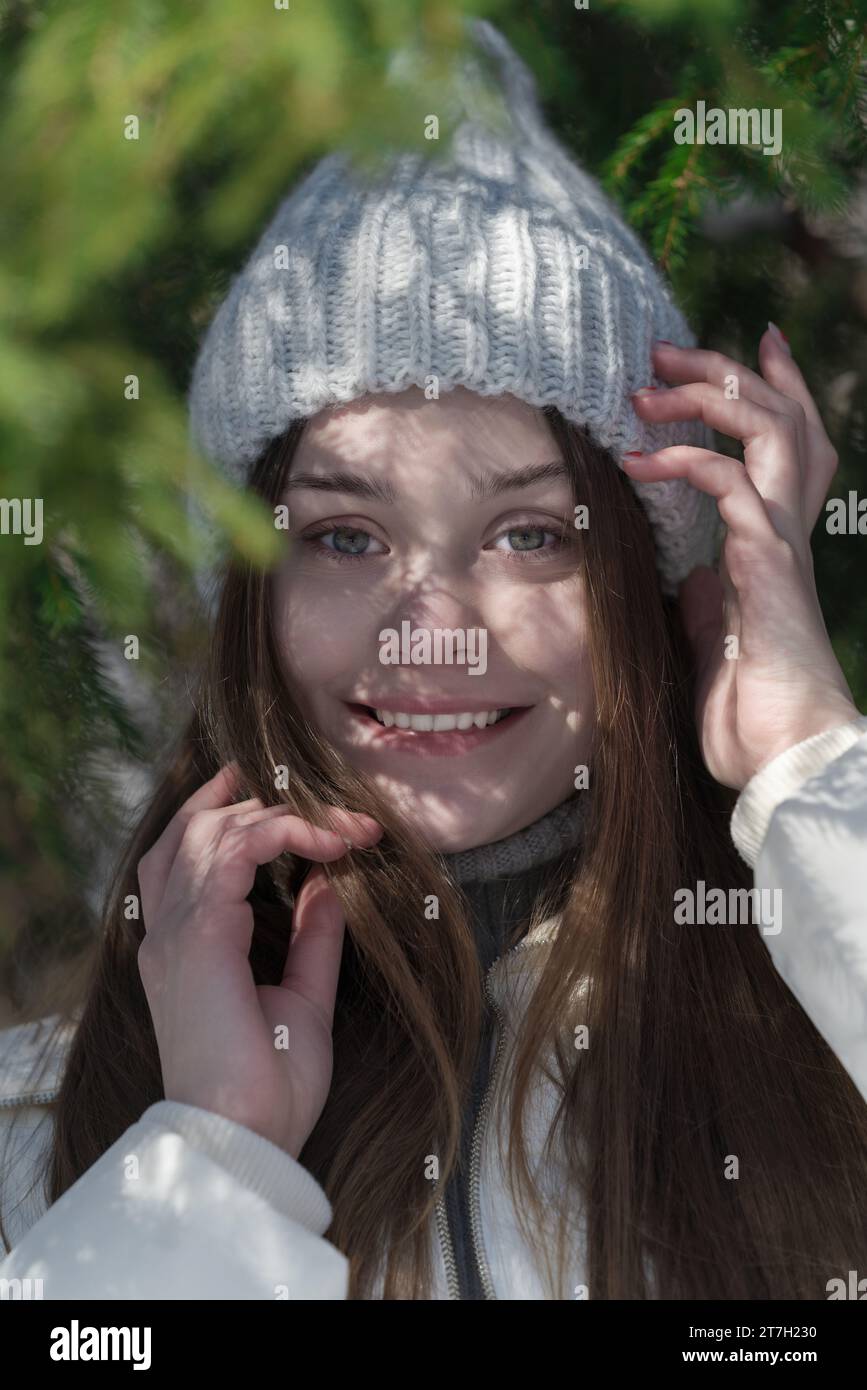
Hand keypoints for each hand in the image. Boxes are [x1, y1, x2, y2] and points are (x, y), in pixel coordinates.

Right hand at [136, 764, 382, 1156]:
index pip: (184, 855)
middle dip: (265, 807)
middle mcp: (167, 933)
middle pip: (196, 831)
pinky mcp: (200, 935)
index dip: (224, 813)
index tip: (281, 799)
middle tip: (334, 813)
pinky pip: (236, 851)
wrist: (246, 1139)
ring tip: (339, 826)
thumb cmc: (270, 1087)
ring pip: (214, 831)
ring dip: (282, 816)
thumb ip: (311, 939)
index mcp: (181, 949)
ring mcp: (177, 931)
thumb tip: (327, 884)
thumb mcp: (303, 998)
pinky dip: (283, 832)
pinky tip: (328, 842)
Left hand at [624, 325, 859, 789]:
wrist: (784, 759)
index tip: (755, 344)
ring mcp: (781, 543)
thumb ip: (707, 600)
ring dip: (706, 396)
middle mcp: (785, 532)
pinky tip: (638, 461)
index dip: (778, 390)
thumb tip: (689, 576)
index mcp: (774, 545)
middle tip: (662, 350)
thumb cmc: (751, 713)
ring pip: (770, 431)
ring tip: (644, 389)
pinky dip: (687, 460)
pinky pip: (733, 484)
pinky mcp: (767, 563)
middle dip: (726, 370)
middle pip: (783, 419)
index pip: (790, 447)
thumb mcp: (716, 640)